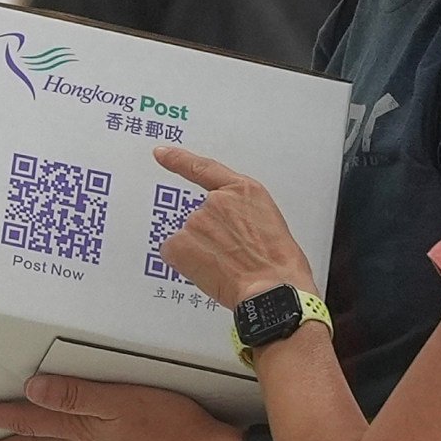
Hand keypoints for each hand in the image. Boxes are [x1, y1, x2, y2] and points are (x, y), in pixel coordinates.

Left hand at [150, 147, 318, 309]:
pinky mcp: (179, 243)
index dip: (180, 160)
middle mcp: (216, 201)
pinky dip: (187, 264)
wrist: (272, 287)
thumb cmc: (278, 262)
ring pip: (188, 238)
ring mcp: (196, 220)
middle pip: (200, 218)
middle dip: (210, 238)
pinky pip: (175, 253)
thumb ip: (242, 213)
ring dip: (201, 251)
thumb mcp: (269, 221)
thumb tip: (229, 228)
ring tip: (228, 266)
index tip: (162, 153)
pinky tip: (210, 271)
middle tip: (234, 256)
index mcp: (243, 190)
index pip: (204, 169)